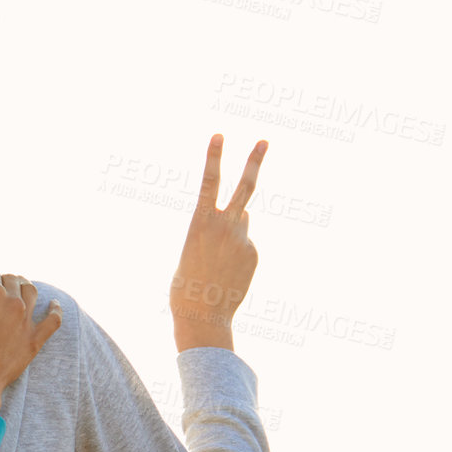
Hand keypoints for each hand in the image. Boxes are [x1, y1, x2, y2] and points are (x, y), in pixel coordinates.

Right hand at [0, 268, 62, 411]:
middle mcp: (13, 302)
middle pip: (12, 280)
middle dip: (4, 280)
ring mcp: (27, 320)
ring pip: (31, 292)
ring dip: (24, 285)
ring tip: (19, 287)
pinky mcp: (35, 339)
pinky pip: (53, 320)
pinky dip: (56, 309)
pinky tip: (54, 304)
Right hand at [169, 135, 266, 350]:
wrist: (203, 317)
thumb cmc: (186, 286)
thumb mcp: (192, 250)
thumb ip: (218, 226)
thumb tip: (248, 214)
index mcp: (200, 223)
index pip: (208, 182)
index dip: (213, 157)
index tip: (219, 135)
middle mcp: (226, 226)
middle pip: (245, 187)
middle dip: (254, 162)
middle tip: (265, 141)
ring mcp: (244, 239)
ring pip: (241, 223)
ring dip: (230, 234)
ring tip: (215, 262)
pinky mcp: (254, 253)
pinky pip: (245, 245)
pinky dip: (236, 255)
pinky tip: (226, 273)